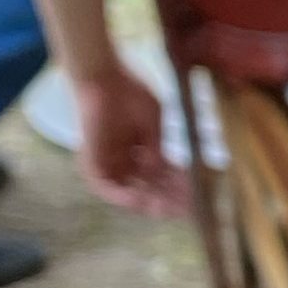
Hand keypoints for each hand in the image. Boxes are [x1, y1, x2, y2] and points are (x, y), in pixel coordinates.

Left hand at [72, 64, 188, 217]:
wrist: (105, 79)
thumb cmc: (130, 94)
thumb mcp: (153, 127)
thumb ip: (158, 152)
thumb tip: (166, 176)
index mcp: (139, 149)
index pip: (160, 175)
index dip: (178, 186)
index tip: (195, 195)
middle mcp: (124, 159)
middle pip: (147, 187)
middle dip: (167, 198)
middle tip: (185, 207)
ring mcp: (108, 161)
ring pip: (129, 191)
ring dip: (148, 202)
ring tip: (166, 208)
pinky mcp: (92, 161)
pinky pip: (107, 186)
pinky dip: (123, 196)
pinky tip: (142, 199)